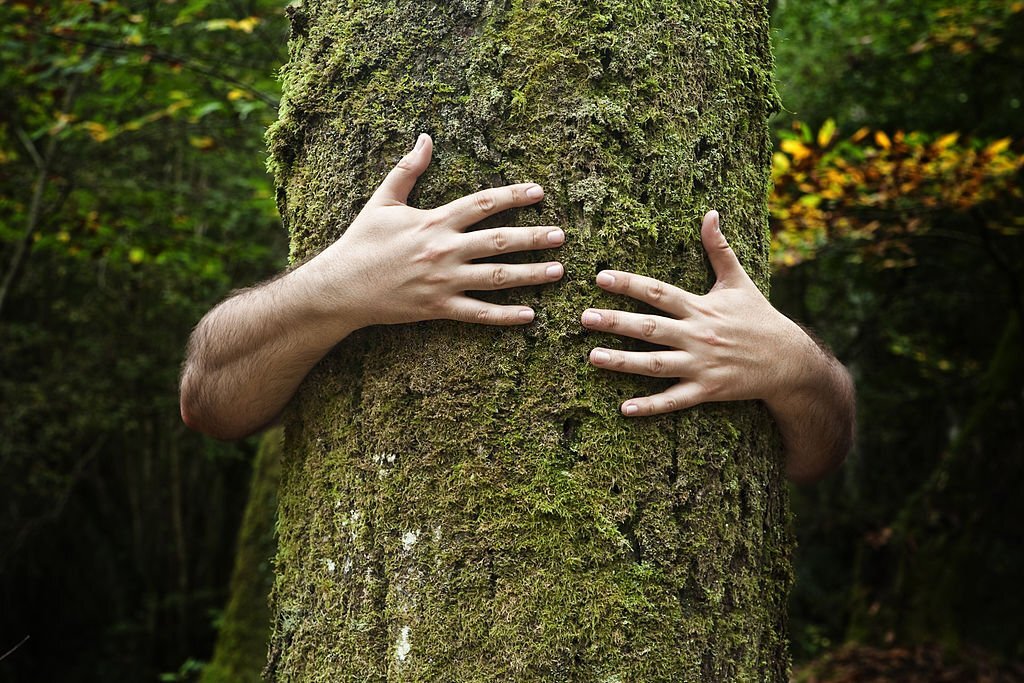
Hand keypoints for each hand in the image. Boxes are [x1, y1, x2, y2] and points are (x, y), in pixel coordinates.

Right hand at [307, 133, 564, 328]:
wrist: (340, 287)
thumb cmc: (361, 242)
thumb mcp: (382, 200)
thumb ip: (407, 169)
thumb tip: (424, 137)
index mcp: (434, 220)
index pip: (483, 203)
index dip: (513, 196)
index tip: (539, 192)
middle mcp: (443, 250)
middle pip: (499, 241)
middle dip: (533, 238)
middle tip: (561, 235)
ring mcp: (443, 281)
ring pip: (496, 278)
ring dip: (530, 275)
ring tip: (558, 271)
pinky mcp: (438, 308)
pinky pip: (478, 314)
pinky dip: (505, 316)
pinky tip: (530, 315)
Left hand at [581, 210, 810, 416]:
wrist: (789, 360)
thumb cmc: (758, 317)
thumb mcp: (739, 281)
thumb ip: (719, 249)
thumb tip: (710, 212)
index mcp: (701, 307)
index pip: (658, 292)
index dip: (629, 284)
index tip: (601, 277)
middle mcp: (698, 336)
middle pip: (651, 328)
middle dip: (616, 323)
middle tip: (585, 318)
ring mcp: (701, 365)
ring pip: (656, 364)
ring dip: (623, 362)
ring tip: (593, 357)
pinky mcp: (707, 390)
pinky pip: (674, 400)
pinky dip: (651, 406)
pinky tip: (624, 408)